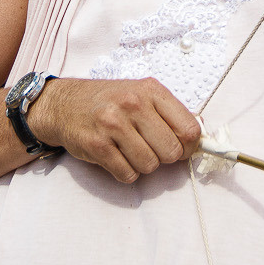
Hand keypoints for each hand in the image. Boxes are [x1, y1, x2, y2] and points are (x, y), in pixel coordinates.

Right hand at [25, 77, 201, 183]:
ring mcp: (113, 124)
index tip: (180, 148)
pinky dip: (125, 172)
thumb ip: (168, 114)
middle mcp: (133, 104)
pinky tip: (115, 157)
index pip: (189, 129)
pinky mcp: (97, 145)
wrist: (64, 104)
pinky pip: (127, 174)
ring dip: (142, 165)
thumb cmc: (108, 101)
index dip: (189, 146)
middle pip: (171, 151)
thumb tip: (199, 141)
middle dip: (163, 157)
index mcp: (150, 90)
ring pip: (150, 166)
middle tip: (149, 148)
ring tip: (129, 150)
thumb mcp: (140, 94)